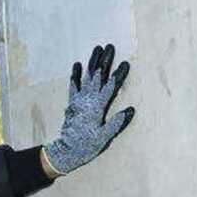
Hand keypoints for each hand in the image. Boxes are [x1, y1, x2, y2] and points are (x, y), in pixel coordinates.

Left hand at [43, 44, 134, 174]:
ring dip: (92, 62)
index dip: (118, 75)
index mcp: (98, 107)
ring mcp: (78, 100)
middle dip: (105, 61)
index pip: (111, 87)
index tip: (126, 63)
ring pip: (86, 77)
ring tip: (97, 48)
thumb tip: (130, 110)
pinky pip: (73, 85)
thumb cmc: (87, 145)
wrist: (66, 150)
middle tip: (110, 46)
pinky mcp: (72, 103)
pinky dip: (75, 74)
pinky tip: (77, 64)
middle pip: (98, 76)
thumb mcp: (105, 136)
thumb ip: (116, 123)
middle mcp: (87, 100)